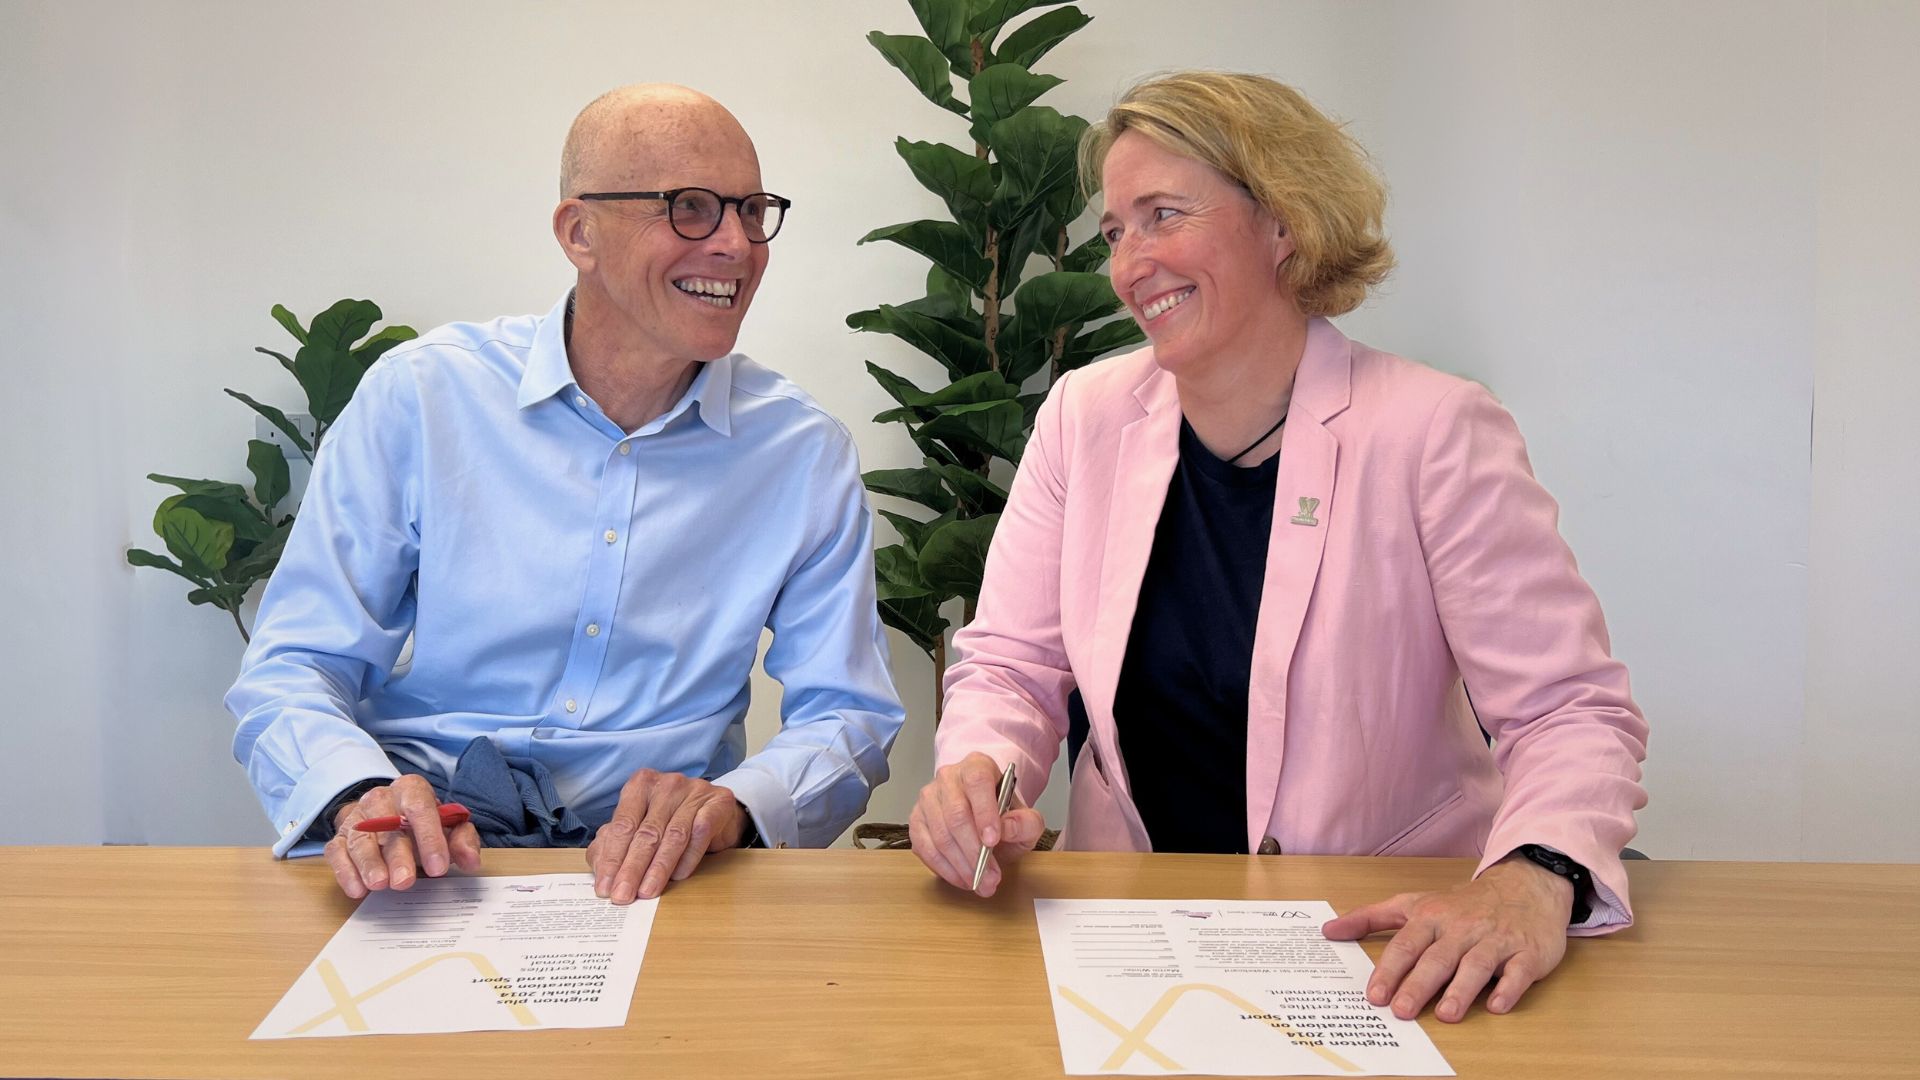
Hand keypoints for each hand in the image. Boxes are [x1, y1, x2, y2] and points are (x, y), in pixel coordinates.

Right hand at [322, 774, 482, 898]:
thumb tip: (471, 861)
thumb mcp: (449, 827)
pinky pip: (337, 852)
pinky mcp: (339, 838)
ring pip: (359, 839)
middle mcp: (380, 799)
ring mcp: (356, 818)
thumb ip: (462, 841)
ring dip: (369, 863)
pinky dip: (345, 871)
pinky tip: (358, 889)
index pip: (419, 808)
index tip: (438, 867)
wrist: (388, 816)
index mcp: (411, 790)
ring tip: (380, 884)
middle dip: (397, 855)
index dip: (429, 838)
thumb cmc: (423, 825)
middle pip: (386, 825)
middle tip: (405, 881)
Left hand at [587, 769, 748, 903]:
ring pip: (673, 835)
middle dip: (632, 868)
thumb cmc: (671, 821)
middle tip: (623, 895)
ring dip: (659, 868)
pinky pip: (701, 833)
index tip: (606, 887)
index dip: (612, 859)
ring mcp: (695, 791)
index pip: (623, 825)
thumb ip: (614, 845)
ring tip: (647, 892)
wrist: (716, 812)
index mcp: (641, 785)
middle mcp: (667, 784)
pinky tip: (678, 876)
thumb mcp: (639, 828)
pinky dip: (689, 857)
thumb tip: (600, 870)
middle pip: (646, 832)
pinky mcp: (718, 803)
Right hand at [909, 752, 1045, 896]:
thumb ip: (1026, 823)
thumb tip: (1007, 828)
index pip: (977, 782)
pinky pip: (925, 848)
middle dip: (974, 852)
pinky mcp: (916, 821)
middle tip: (991, 877)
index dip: (984, 812)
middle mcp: (949, 778)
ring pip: (940, 835)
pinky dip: (945, 869)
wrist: (985, 818)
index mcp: (977, 767)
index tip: (993, 841)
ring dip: (961, 866)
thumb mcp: (1026, 819)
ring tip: (981, 884)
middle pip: (956, 814)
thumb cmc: (1003, 816)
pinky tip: (962, 879)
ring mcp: (928, 799)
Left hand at [1321, 856, 1572, 1022]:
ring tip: (1446, 1015)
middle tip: (1401, 1011)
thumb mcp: (1413, 903)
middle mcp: (1462, 928)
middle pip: (1437, 958)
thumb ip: (1370, 918)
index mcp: (1432, 917)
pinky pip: (1518, 971)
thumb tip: (1328, 931)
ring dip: (1461, 990)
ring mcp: (1496, 940)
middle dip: (1419, 985)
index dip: (1390, 970)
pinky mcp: (1527, 952)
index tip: (1374, 996)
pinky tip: (1497, 1005)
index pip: (1406, 945)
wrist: (1524, 886)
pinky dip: (1509, 988)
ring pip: (1476, 965)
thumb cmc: (1461, 903)